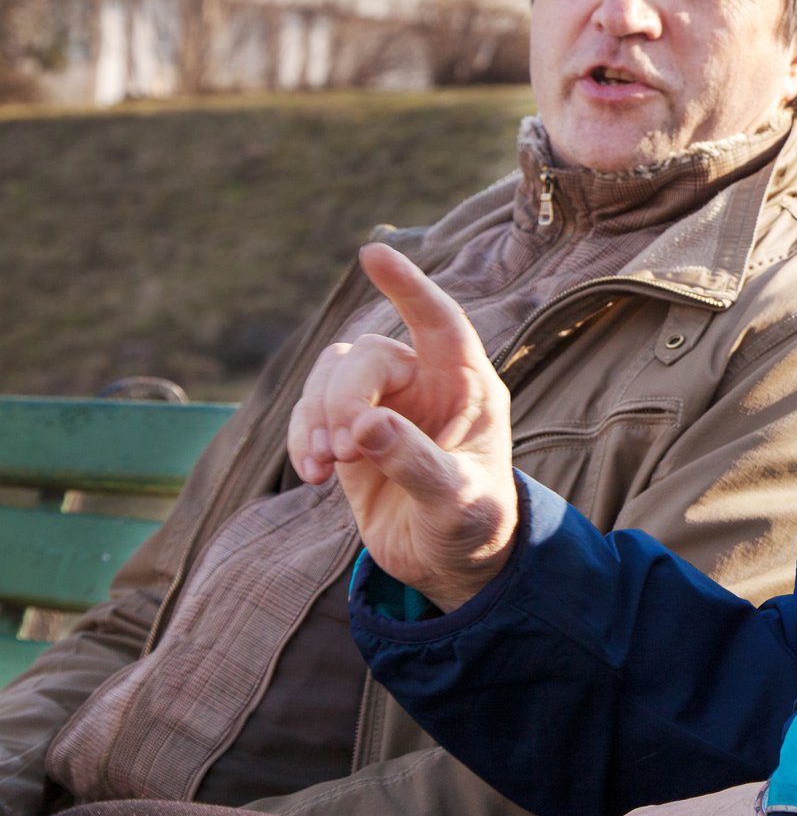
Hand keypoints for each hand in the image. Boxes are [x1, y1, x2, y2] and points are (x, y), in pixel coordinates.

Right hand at [288, 243, 516, 609]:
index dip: (409, 286)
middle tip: (344, 452)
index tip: (372, 254)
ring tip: (322, 469)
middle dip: (343, 399)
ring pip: (331, 377)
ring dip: (315, 418)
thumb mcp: (457, 500)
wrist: (453, 562)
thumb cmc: (475, 524)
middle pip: (368, 357)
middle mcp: (425, 384)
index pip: (440, 321)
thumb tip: (365, 426)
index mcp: (467, 385)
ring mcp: (384, 405)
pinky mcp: (350, 433)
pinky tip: (311, 475)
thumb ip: (416, 462)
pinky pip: (310, 414)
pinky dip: (301, 438)